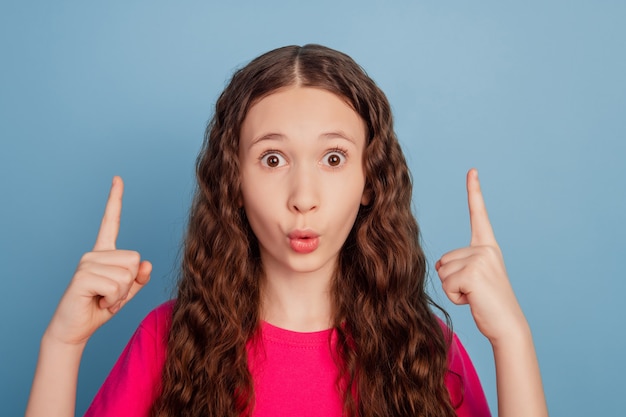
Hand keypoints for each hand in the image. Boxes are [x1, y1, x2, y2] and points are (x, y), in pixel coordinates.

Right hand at [45, 177, 151, 345]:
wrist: (75, 329)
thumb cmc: (100, 308)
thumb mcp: (126, 294)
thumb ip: (138, 279)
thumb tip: (147, 264)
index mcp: (104, 253)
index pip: (110, 221)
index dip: (115, 200)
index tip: (117, 178)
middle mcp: (94, 254)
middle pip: (135, 259)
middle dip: (130, 283)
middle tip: (111, 295)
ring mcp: (87, 263)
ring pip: (127, 274)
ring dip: (121, 295)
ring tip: (103, 299)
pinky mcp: (83, 276)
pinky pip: (117, 286)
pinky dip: (114, 300)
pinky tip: (99, 302)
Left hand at [436, 169, 526, 344]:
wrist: (508, 326)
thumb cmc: (489, 305)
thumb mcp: (474, 279)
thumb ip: (460, 265)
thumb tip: (442, 266)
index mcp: (488, 247)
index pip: (479, 215)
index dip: (474, 192)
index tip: (472, 170)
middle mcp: (486, 249)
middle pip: (444, 259)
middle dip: (452, 280)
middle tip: (475, 291)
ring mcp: (480, 259)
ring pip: (443, 272)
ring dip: (454, 289)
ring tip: (476, 295)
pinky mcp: (473, 272)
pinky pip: (446, 283)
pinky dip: (455, 296)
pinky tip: (473, 300)